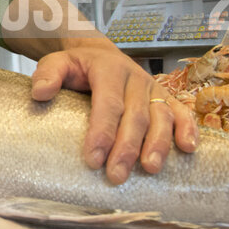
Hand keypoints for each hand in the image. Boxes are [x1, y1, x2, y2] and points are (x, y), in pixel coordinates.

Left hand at [30, 43, 197, 183]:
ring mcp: (153, 88)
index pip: (108, 103)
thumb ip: (47, 75)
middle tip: (115, 175)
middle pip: (135, 116)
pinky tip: (187, 150)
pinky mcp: (166, 97)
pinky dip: (188, 129)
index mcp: (109, 69)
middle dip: (126, 148)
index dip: (102, 132)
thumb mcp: (56, 62)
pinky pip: (182, 112)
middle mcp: (136, 78)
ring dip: (158, 144)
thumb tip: (40, 93)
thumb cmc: (76, 65)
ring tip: (149, 169)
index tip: (91, 159)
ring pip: (161, 116)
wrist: (97, 53)